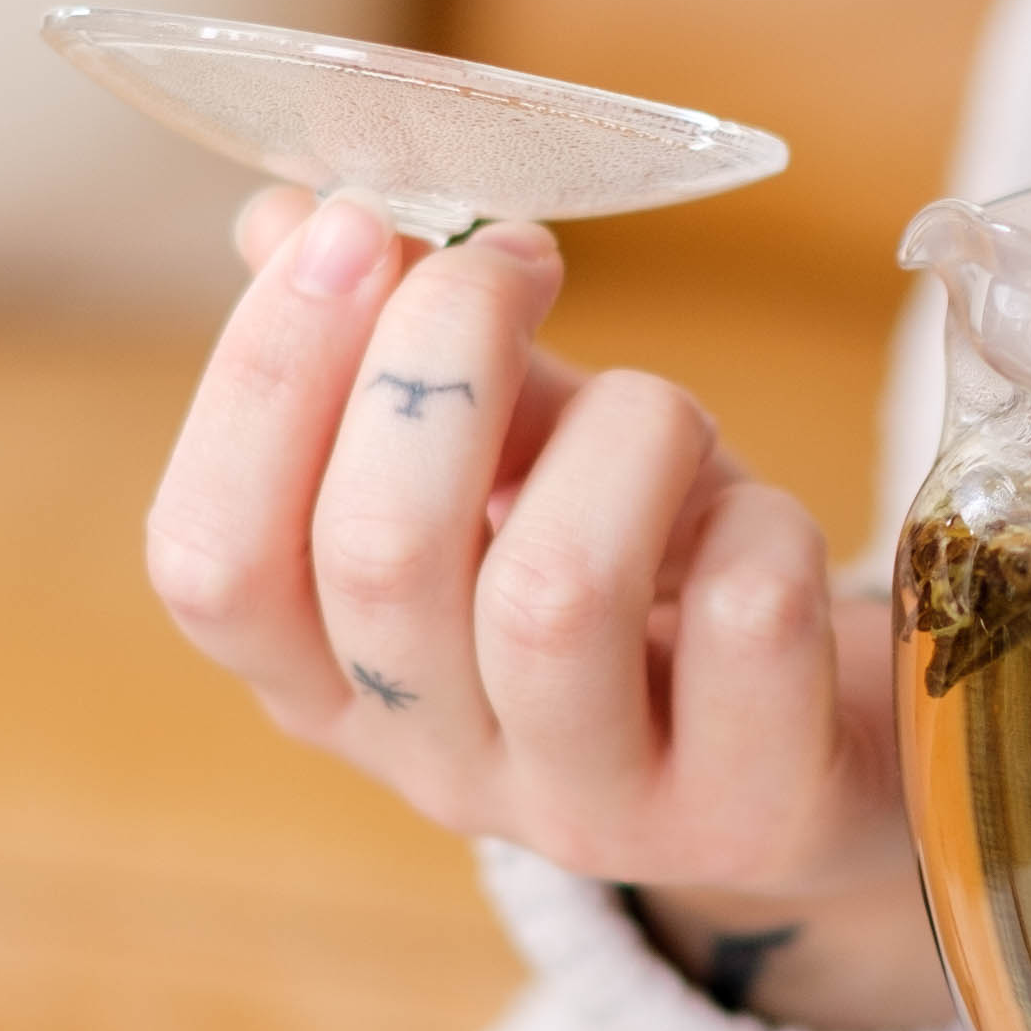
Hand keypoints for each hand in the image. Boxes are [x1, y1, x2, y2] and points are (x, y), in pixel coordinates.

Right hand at [145, 189, 942, 1030]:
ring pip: (555, 595)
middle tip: (513, 259)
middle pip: (376, 561)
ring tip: (662, 416)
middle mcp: (433, 764)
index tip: (349, 227)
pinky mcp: (748, 813)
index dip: (262, 378)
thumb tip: (283, 217)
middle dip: (445, 353)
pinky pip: (745, 619)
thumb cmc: (642, 573)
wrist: (820, 747)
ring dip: (624, 432)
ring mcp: (588, 811)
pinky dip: (761, 522)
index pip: (210, 560)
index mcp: (329, 677)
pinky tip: (758, 530)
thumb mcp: (510, 462)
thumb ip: (402, 355)